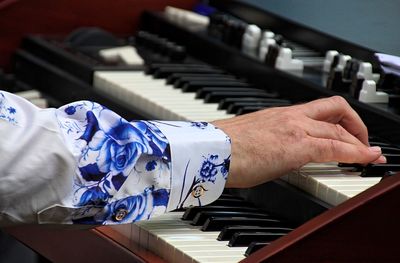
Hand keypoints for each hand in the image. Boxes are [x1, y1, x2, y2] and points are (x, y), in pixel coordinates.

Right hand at [212, 96, 385, 187]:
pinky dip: (357, 153)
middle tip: (361, 142)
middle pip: (336, 113)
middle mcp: (289, 117)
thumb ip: (266, 140)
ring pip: (339, 128)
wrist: (210, 150)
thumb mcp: (250, 137)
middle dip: (355, 127)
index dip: (339, 119)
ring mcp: (294, 128)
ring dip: (359, 141)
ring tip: (368, 154)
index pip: (318, 110)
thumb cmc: (223, 147)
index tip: (346, 130)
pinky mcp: (296, 145)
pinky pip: (336, 147)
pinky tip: (366, 159)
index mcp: (278, 115)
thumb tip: (271, 152)